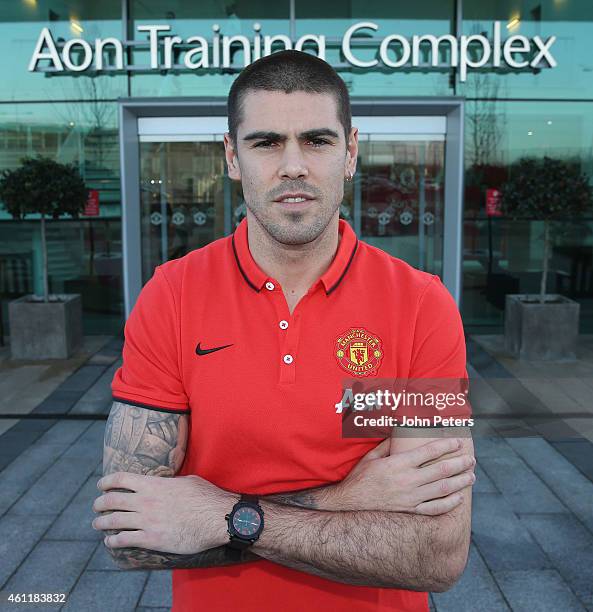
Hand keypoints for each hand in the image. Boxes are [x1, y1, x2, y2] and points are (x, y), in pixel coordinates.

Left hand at [92, 472, 237, 553]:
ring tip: (98, 523)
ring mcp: (147, 521)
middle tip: (97, 506)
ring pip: (113, 521)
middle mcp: (146, 501)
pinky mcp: (151, 539)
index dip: (107, 482)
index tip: (101, 485)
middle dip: (100, 503)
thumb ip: (170, 482)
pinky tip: (110, 541)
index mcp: (154, 484)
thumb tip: (166, 482)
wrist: (216, 518)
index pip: (121, 479)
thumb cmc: (206, 497)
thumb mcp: (187, 481)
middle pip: (112, 500)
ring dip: (101, 522)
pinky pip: (124, 540)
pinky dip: (113, 541)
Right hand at [327, 437, 474, 515]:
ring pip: (443, 489)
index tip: (458, 441)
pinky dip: (449, 503)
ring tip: (471, 476)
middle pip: (441, 470)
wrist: (350, 506)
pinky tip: (458, 497)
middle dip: (459, 463)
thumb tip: (400, 432)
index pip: (429, 451)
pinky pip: (435, 509)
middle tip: (471, 459)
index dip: (446, 445)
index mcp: (398, 464)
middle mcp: (407, 481)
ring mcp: (411, 498)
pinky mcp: (410, 512)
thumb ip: (388, 445)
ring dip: (460, 482)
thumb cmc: (359, 479)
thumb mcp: (371, 457)